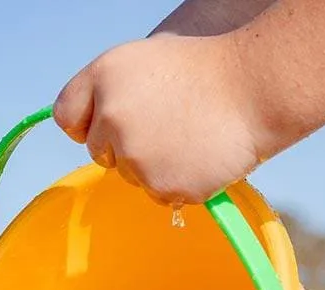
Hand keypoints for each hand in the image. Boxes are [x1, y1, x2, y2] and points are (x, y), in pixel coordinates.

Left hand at [54, 34, 266, 205]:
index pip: (67, 116)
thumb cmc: (206, 71)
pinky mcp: (159, 185)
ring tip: (188, 135)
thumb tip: (88, 126)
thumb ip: (108, 92)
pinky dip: (176, 181)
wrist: (257, 87)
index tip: (112, 119)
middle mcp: (111, 117)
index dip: (88, 121)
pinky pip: (157, 193)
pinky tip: (198, 154)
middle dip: (125, 144)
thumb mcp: (145, 61)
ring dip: (153, 164)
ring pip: (129, 175)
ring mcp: (134, 156)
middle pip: (99, 152)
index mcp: (104, 77)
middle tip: (168, 122)